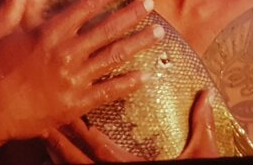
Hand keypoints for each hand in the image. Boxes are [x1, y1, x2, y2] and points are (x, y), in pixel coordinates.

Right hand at [0, 0, 164, 151]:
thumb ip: (12, 1)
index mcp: (46, 36)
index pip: (81, 9)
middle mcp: (64, 56)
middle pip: (105, 31)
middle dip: (130, 15)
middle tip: (150, 4)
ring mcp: (72, 81)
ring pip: (112, 58)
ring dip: (138, 44)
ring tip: (159, 33)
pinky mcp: (75, 105)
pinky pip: (108, 92)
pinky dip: (128, 84)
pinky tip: (147, 75)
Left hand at [43, 89, 219, 162]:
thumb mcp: (201, 152)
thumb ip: (200, 123)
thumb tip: (207, 95)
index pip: (103, 150)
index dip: (86, 133)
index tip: (74, 113)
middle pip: (79, 164)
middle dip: (62, 143)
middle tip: (46, 123)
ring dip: (59, 157)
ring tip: (46, 139)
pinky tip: (55, 159)